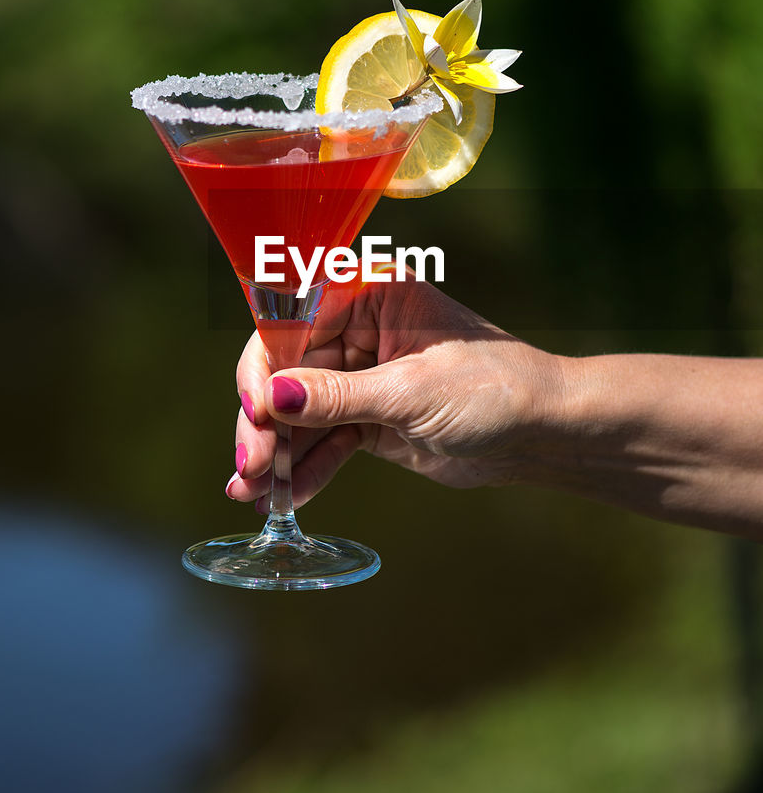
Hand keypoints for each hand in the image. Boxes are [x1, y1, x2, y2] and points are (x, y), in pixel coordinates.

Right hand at [229, 274, 562, 510]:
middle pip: (288, 372)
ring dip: (277, 453)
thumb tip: (272, 399)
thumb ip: (337, 396)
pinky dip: (306, 468)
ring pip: (302, 412)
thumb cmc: (494, 388)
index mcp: (370, 295)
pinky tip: (283, 497)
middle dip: (266, 422)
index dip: (265, 367)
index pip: (293, 322)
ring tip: (251, 493)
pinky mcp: (372, 417)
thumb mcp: (411, 392)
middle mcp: (359, 329)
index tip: (254, 412)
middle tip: (249, 467)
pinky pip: (326, 440)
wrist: (544, 433)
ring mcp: (363, 375)